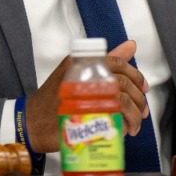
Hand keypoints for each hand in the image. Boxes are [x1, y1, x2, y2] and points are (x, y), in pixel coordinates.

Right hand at [23, 39, 149, 153]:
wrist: (32, 122)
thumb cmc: (55, 98)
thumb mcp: (78, 72)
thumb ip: (107, 59)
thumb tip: (130, 45)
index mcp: (81, 63)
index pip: (117, 63)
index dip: (136, 75)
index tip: (143, 88)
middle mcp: (82, 76)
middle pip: (122, 83)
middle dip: (139, 98)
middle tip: (142, 110)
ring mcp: (82, 98)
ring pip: (121, 102)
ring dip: (134, 115)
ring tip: (134, 124)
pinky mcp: (82, 119)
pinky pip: (111, 120)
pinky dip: (122, 126)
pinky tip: (122, 130)